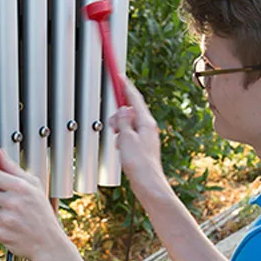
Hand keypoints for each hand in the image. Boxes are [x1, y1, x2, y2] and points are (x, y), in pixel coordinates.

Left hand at [0, 150, 69, 260]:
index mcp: (21, 188)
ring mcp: (6, 219)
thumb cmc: (42, 214)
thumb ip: (14, 169)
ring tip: (12, 214)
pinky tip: (11, 225)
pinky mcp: (1, 233)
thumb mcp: (34, 187)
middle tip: (2, 197)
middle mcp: (12, 203)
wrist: (48, 243)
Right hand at [109, 77, 170, 201]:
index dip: (125, 86)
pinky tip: (120, 148)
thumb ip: (123, 121)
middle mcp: (147, 127)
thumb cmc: (139, 164)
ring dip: (119, 128)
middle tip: (113, 124)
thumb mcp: (126, 138)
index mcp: (146, 122)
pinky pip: (129, 135)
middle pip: (130, 111)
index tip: (119, 76)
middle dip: (118, 114)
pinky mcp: (142, 147)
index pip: (134, 98)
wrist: (148, 183)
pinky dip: (122, 137)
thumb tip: (123, 109)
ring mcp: (145, 137)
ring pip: (128, 124)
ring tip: (117, 139)